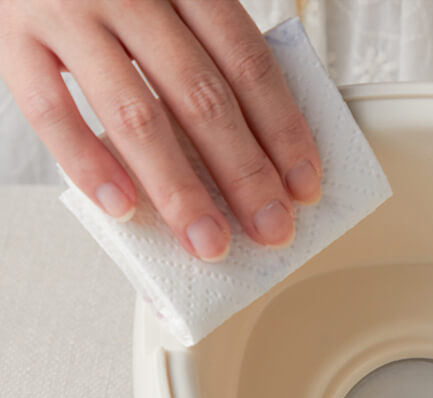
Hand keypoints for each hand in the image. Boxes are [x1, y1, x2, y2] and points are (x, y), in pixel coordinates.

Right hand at [0, 0, 321, 260]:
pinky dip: (89, 163)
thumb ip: (204, 54)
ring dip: (179, 189)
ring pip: (137, 114)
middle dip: (244, 174)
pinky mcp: (14, 37)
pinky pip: (51, 109)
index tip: (303, 186)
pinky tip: (125, 208)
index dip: (283, 130)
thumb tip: (255, 150)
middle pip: (202, 96)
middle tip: (270, 227)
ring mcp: (68, 12)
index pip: (248, 63)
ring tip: (207, 239)